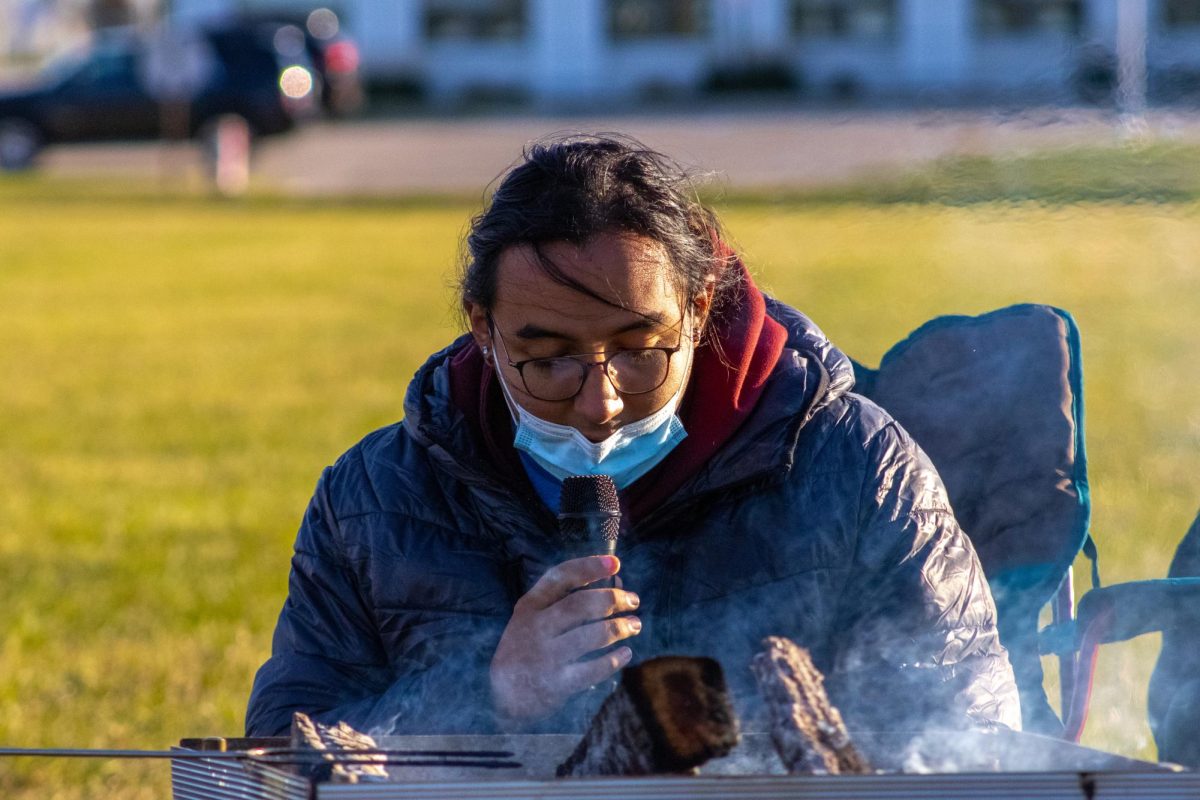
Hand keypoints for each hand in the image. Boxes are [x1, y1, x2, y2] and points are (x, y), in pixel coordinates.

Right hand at [490, 555, 640, 721]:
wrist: (501, 696)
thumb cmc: (527, 648)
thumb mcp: (534, 619)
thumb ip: (567, 600)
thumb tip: (616, 583)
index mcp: (529, 606)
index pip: (560, 578)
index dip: (589, 568)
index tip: (615, 563)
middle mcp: (534, 628)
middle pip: (580, 605)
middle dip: (613, 599)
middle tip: (633, 600)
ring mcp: (544, 657)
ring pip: (592, 635)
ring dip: (619, 627)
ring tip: (635, 625)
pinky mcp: (555, 684)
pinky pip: (592, 670)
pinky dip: (614, 660)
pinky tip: (626, 653)